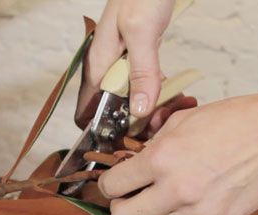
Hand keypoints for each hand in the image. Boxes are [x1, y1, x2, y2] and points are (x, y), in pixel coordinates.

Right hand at [75, 0, 174, 128]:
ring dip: (147, 112)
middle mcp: (105, 70)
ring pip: (128, 102)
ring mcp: (120, 66)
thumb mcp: (141, 32)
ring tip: (168, 113)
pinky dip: (155, 95)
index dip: (101, 131)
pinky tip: (171, 97)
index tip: (124, 141)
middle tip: (157, 127)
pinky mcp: (134, 62)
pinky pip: (141, 87)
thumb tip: (138, 110)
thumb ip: (141, 72)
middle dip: (132, 124)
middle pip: (110, 112)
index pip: (86, 112)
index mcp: (98, 66)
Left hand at [98, 90, 257, 214]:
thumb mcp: (182, 120)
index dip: (107, 184)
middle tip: (129, 197)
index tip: (113, 183)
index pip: (113, 186)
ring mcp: (199, 213)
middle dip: (120, 207)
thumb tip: (134, 166)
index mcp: (163, 158)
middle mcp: (178, 190)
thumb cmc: (231, 121)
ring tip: (160, 203)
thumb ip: (152, 146)